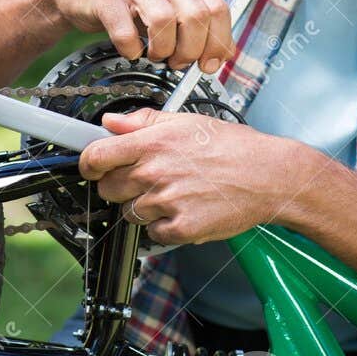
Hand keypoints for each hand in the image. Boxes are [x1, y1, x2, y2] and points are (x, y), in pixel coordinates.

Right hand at [47, 0, 235, 71]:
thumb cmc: (127, 4)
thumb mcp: (167, 7)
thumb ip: (196, 25)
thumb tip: (223, 54)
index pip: (217, 7)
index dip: (218, 41)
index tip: (209, 64)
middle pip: (195, 15)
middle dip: (190, 50)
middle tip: (178, 63)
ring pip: (163, 20)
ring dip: (162, 50)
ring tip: (154, 56)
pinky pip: (125, 31)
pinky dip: (131, 50)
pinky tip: (130, 50)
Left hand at [78, 108, 313, 244]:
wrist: (267, 175)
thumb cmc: (231, 146)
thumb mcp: (186, 121)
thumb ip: (143, 121)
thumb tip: (111, 122)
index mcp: (151, 143)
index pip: (95, 157)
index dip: (88, 164)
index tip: (92, 167)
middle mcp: (154, 172)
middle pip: (108, 189)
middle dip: (120, 186)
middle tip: (145, 180)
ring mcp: (166, 203)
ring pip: (131, 213)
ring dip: (145, 208)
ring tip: (174, 194)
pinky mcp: (181, 228)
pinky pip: (154, 234)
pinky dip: (165, 227)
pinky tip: (185, 210)